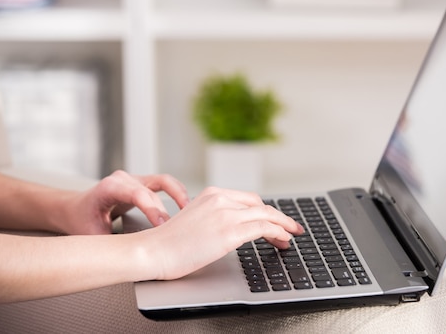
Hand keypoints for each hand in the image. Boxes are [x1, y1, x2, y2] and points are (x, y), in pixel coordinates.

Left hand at [66, 170, 189, 234]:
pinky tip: (187, 206)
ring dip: (180, 194)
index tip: (162, 228)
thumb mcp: (92, 234)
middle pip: (153, 190)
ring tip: (193, 211)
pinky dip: (177, 193)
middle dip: (167, 210)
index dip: (153, 210)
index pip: (138, 194)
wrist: (74, 208)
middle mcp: (124, 179)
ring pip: (164, 180)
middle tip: (180, 228)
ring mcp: (135, 179)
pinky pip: (165, 184)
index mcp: (110, 187)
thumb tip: (132, 257)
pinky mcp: (143, 182)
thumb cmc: (81, 220)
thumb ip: (112, 243)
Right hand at [136, 187, 304, 280]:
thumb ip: (215, 217)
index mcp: (212, 194)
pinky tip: (283, 240)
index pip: (249, 199)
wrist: (153, 251)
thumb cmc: (169, 243)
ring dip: (284, 226)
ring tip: (292, 236)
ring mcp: (226, 214)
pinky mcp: (229, 232)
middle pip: (261, 205)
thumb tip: (234, 228)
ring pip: (267, 215)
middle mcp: (221, 199)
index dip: (266, 211)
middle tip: (291, 228)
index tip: (276, 220)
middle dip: (279, 217)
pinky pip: (263, 228)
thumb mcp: (196, 220)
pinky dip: (278, 232)